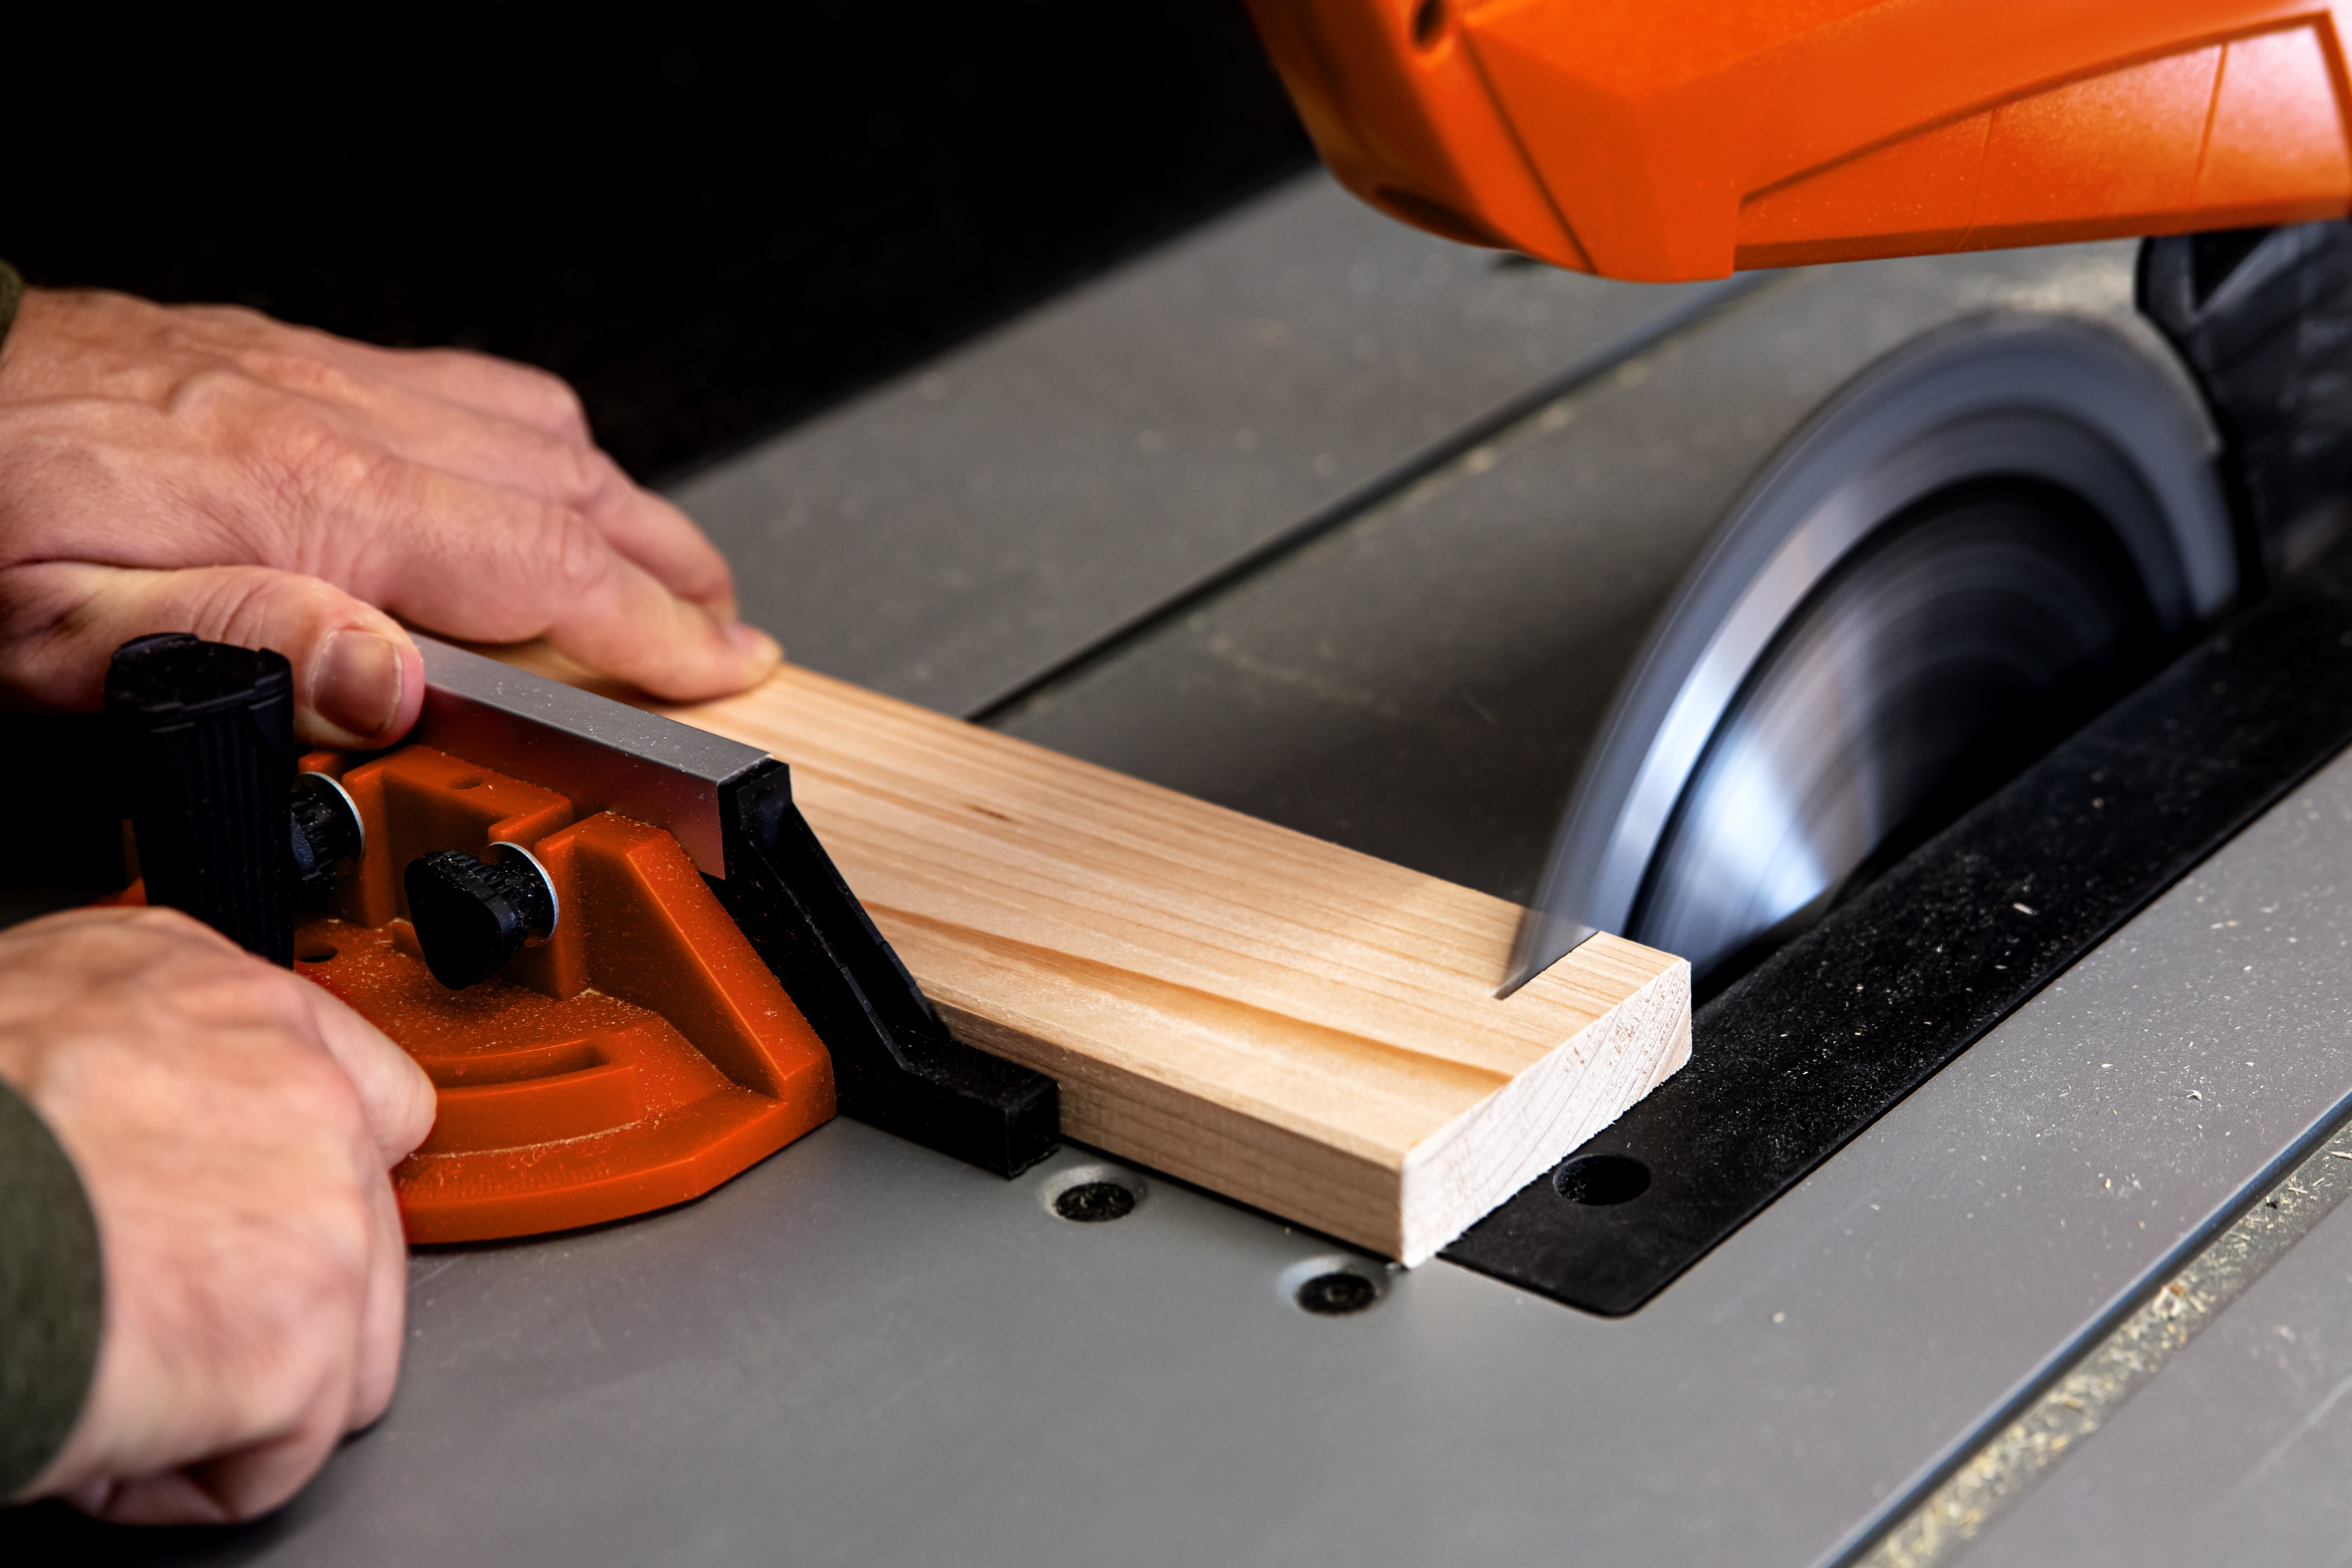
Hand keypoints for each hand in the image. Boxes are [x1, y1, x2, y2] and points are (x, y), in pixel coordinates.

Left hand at [0, 287, 778, 747]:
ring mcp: (321, 376)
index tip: (723, 667)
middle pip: (567, 491)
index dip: (653, 628)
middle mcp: (339, 421)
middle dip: (673, 570)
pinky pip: (464, 383)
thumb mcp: (60, 634)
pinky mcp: (291, 356)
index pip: (540, 569)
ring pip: (533, 426)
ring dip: (625, 503)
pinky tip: (546, 471)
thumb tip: (394, 682)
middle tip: (731, 630)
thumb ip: (239, 649)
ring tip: (670, 566)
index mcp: (308, 502)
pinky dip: (544, 439)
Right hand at [0, 908, 434, 1523]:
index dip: (305, 1189)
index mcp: (230, 1005)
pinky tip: (97, 1424)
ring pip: (342, 1349)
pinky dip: (187, 1471)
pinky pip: (285, 1449)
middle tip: (137, 1315)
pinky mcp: (303, 1339)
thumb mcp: (40, 1014)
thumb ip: (149, 1061)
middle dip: (262, 1301)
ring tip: (106, 1366)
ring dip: (230, 1388)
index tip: (250, 1236)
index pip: (366, 1095)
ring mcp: (324, 1215)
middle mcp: (302, 1089)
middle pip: (362, 1235)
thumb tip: (149, 1124)